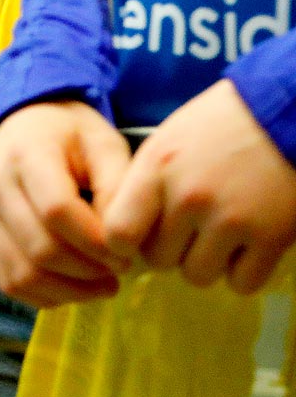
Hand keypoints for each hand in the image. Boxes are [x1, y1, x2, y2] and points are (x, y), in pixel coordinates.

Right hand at [0, 100, 132, 306]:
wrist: (22, 126)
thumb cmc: (69, 135)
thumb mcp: (105, 144)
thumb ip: (117, 187)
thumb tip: (121, 241)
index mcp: (27, 155)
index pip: (56, 210)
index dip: (94, 241)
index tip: (126, 252)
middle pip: (39, 248)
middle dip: (87, 270)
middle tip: (120, 269)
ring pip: (22, 273)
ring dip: (69, 290)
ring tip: (103, 283)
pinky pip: (10, 282)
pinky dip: (45, 296)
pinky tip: (74, 286)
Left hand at [103, 80, 295, 294]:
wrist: (283, 113)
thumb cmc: (219, 124)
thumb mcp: (166, 141)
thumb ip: (143, 183)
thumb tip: (121, 231)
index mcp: (157, 169)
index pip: (118, 233)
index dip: (124, 242)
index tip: (137, 236)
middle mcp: (190, 198)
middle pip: (158, 260)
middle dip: (169, 250)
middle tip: (187, 230)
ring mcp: (232, 220)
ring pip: (197, 276)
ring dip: (205, 262)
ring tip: (218, 235)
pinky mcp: (272, 237)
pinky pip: (241, 283)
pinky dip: (242, 272)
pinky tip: (246, 247)